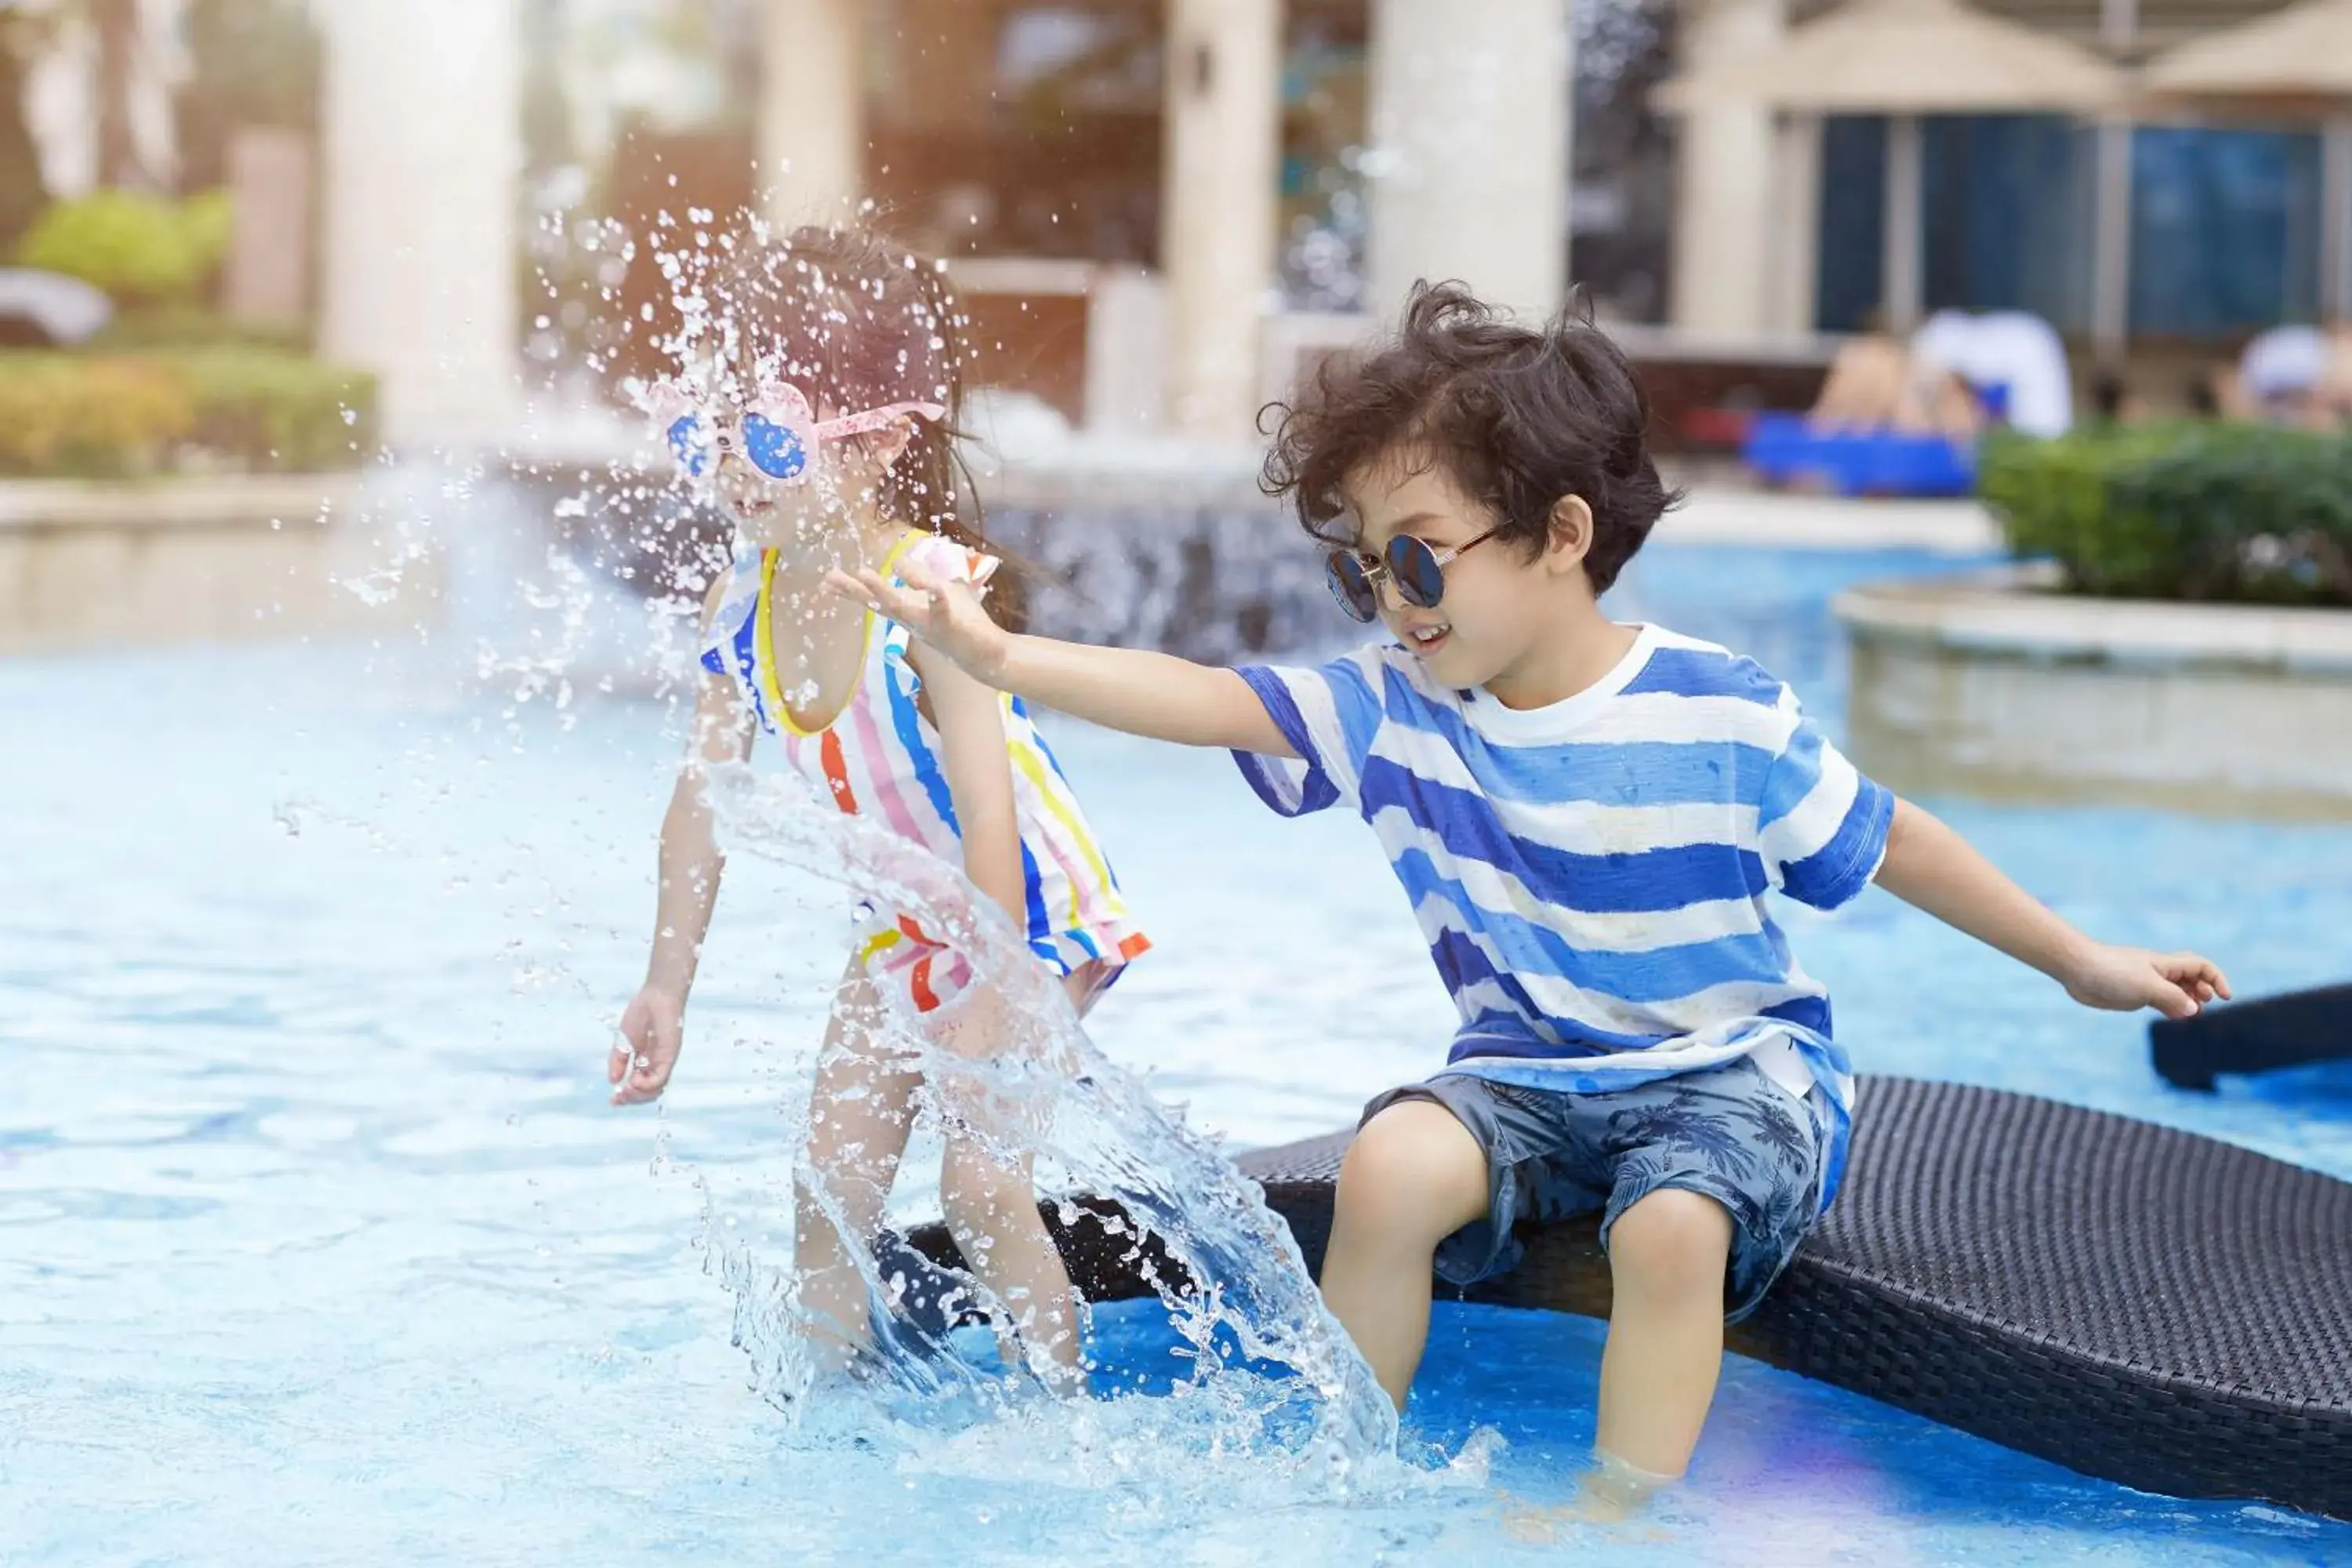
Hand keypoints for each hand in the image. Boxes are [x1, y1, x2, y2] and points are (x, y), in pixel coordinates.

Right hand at [609, 986, 683, 1104]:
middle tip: (618, 1098)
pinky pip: (660, 1077)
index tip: (612, 1100)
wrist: (654, 997)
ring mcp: (664, 1061)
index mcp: (646, 1062)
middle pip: (648, 1092)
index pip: (639, 1086)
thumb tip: (613, 1081)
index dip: (626, 1096)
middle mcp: (656, 1064)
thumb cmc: (641, 1014)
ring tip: (626, 1090)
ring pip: (656, 1089)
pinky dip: (647, 1084)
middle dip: (632, 1099)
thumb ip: (618, 1061)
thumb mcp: (623, 1042)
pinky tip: (635, 1081)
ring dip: (639, 1095)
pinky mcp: (670, 1056)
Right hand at [825, 561, 1010, 686]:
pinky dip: (937, 601)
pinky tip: (934, 589)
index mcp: (907, 609)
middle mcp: (912, 619)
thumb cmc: (960, 620)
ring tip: (863, 575)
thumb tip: (895, 562)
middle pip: (878, 603)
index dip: (852, 588)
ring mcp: (929, 624)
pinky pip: (942, 612)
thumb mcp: (937, 590)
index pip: (874, 596)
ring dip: (882, 591)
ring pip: (902, 608)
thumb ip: (917, 576)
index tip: (826, 580)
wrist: (987, 653)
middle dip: (854, 590)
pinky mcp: (951, 627)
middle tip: (829, 578)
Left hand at [2061, 943, 2231, 1019]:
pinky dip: (2170, 1007)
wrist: (2077, 969)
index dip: (2216, 979)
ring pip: (2175, 990)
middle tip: (2204, 1005)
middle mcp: (2158, 972)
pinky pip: (2159, 1000)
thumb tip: (2194, 1010)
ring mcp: (2145, 983)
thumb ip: (2172, 998)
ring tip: (2193, 1014)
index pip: (2201, 967)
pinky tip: (2173, 1017)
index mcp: (2166, 965)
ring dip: (2188, 1001)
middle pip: (2190, 978)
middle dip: (2203, 990)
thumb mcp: (2147, 986)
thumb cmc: (2112, 973)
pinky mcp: (2132, 994)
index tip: (2224, 997)